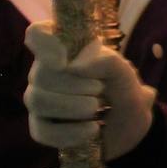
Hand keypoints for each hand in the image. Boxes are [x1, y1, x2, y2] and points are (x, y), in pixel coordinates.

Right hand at [24, 21, 155, 159]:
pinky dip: (69, 132)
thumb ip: (108, 62)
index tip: (64, 60)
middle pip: (39, 74)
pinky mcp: (40, 126)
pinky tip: (91, 130)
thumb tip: (76, 66)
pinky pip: (41, 130)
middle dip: (73, 86)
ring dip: (72, 107)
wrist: (129, 125)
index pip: (37, 34)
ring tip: (96, 110)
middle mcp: (45, 70)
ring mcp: (39, 98)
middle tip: (100, 90)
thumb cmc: (123, 90)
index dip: (45, 44)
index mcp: (64, 47)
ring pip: (37, 100)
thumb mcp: (125, 73)